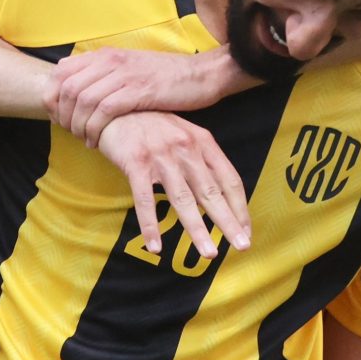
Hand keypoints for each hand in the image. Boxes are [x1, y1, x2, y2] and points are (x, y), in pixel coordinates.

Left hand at [46, 48, 244, 146]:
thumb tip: (78, 89)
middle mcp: (111, 61)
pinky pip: (104, 111)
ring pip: (83, 101)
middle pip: (67, 88)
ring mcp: (125, 75)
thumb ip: (104, 75)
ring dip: (77, 126)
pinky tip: (96, 141)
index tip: (57, 117)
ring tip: (83, 139)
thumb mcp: (130, 68)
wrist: (201, 74)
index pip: (61, 72)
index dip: (52, 97)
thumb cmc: (165, 77)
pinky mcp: (139, 91)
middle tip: (69, 133)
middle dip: (62, 116)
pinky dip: (94, 129)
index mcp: (106, 55)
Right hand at [95, 113, 251, 254]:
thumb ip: (201, 160)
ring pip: (183, 200)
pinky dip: (150, 226)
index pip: (229, 180)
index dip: (240, 207)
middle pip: (212, 192)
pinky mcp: (136, 163)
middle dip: (229, 222)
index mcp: (203, 142)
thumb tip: (219, 194)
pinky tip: (155, 247)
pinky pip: (145, 200)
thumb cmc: (151, 126)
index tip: (246, 231)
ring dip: (198, 229)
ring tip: (209, 253)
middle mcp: (186, 148)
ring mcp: (161, 156)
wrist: (114, 106)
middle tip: (242, 246)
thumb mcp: (183, 135)